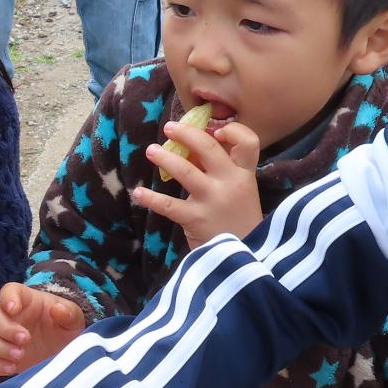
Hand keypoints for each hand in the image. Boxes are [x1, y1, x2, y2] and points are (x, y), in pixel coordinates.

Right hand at [0, 283, 84, 376]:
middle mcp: (9, 317)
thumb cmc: (66, 330)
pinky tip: (11, 368)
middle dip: (4, 328)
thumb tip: (57, 309)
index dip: (8, 298)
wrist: (63, 354)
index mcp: (26, 301)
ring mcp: (2, 338)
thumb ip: (69, 313)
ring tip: (20, 356)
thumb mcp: (74, 320)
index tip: (14, 309)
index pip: (9, 291)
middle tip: (25, 339)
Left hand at [138, 120, 264, 245]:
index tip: (214, 129)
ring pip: (185, 170)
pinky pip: (168, 204)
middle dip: (186, 133)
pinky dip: (150, 198)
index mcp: (245, 175)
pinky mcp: (196, 219)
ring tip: (151, 151)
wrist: (241, 259)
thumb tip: (189, 148)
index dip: (232, 130)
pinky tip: (138, 193)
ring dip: (164, 158)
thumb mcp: (239, 193)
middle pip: (209, 148)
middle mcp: (231, 183)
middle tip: (169, 128)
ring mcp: (213, 200)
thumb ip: (219, 172)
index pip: (249, 142)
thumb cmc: (236, 222)